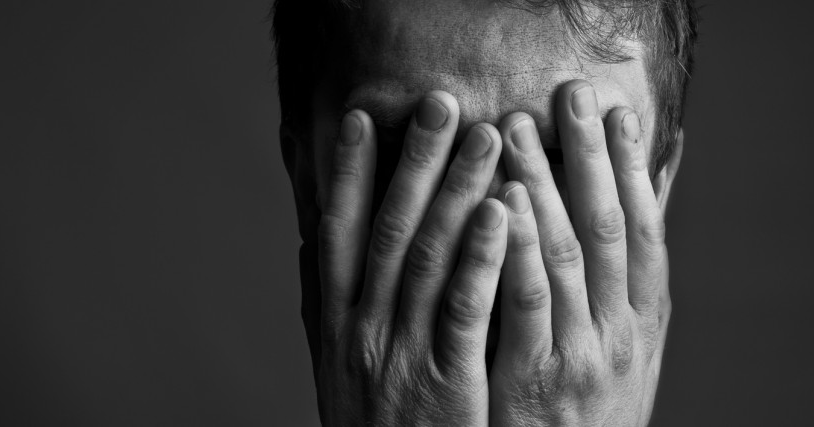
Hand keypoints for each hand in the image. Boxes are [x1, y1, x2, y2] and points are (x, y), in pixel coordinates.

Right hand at [312, 91, 506, 424]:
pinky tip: (503, 213)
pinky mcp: (445, 382)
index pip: (339, 232)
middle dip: (416, 163)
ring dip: (458, 192)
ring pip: (428, 259)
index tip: (365, 118)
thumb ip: (321, 306)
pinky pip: (464, 310)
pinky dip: (480, 258)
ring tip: (490, 137)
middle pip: (388, 230)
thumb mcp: (332, 367)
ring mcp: (401, 354)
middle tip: (443, 103)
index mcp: (336, 322)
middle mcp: (362, 329)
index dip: (349, 173)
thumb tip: (310, 243)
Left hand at [488, 80, 672, 425]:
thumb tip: (640, 208)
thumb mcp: (627, 349)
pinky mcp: (533, 378)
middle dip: (587, 157)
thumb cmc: (594, 408)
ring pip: (564, 256)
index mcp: (646, 320)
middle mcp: (620, 332)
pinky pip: (523, 304)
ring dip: (542, 187)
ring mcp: (579, 355)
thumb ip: (627, 283)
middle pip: (606, 228)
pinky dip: (514, 249)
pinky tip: (499, 206)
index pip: (645, 228)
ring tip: (516, 133)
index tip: (616, 112)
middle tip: (566, 97)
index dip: (632, 167)